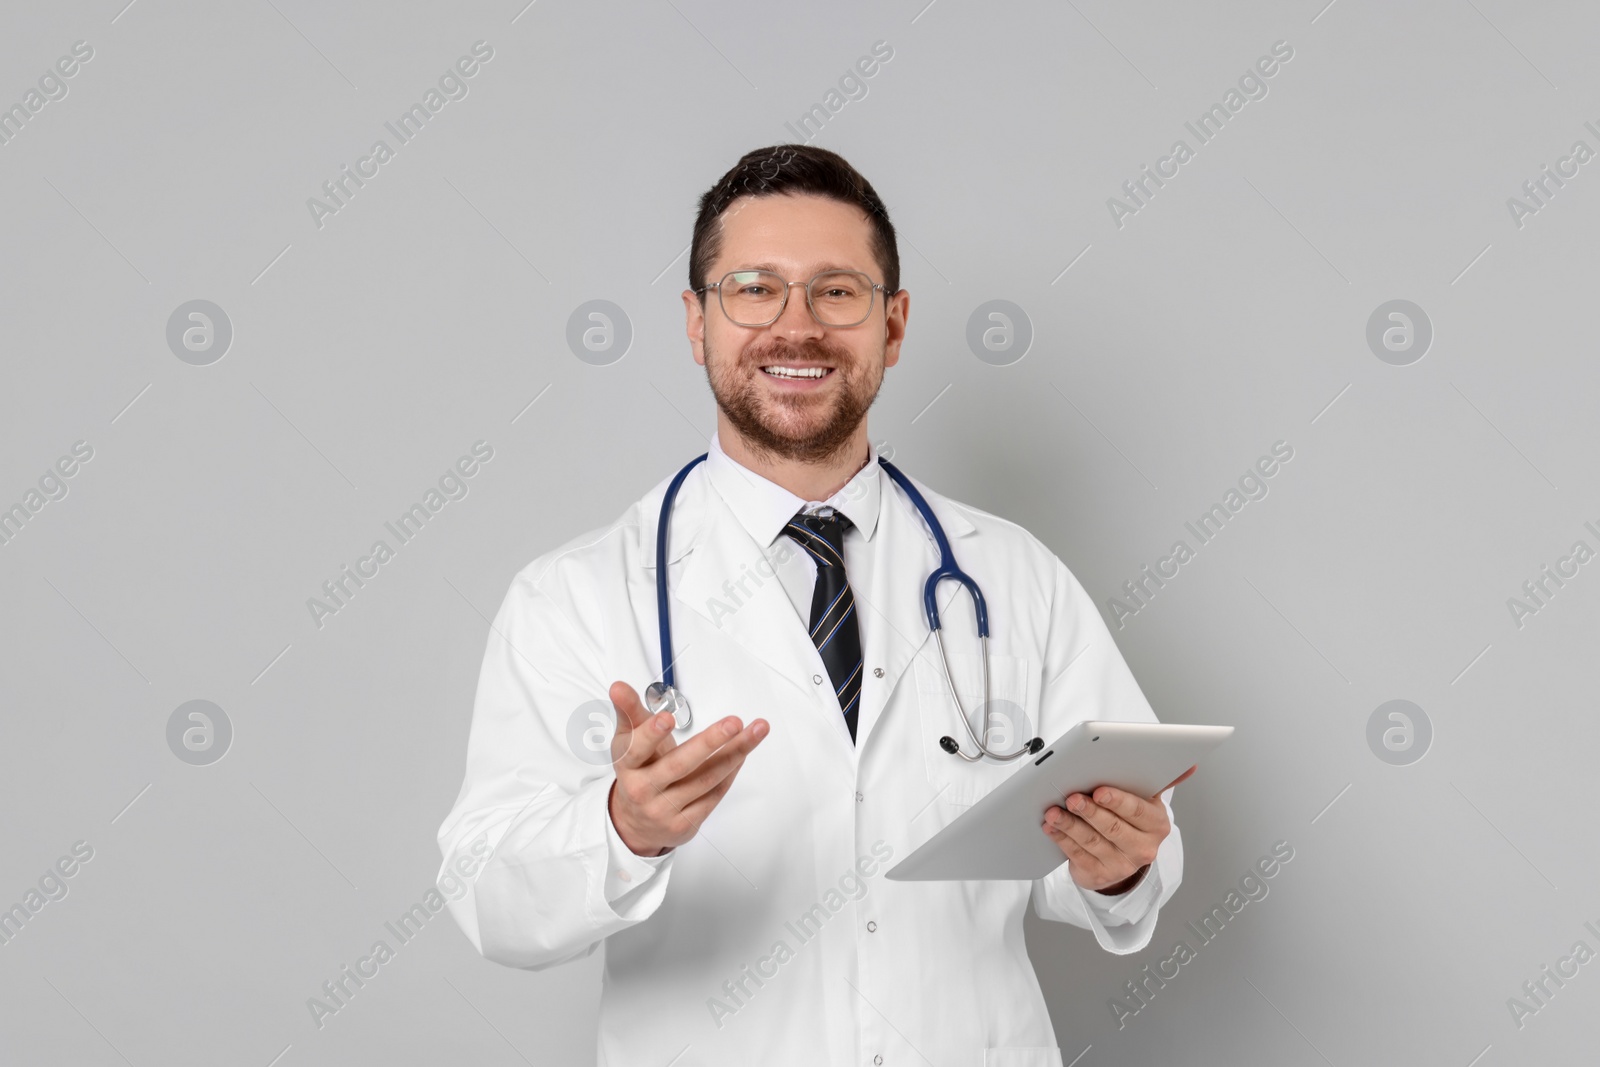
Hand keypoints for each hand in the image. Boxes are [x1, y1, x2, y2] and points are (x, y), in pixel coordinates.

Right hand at [606, 681, 768, 856]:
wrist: (635, 822)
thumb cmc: (637, 771)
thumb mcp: (628, 740)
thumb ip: (628, 711)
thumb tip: (618, 686)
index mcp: (628, 766)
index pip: (636, 749)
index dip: (651, 733)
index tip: (666, 717)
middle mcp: (644, 790)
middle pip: (679, 765)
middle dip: (709, 742)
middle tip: (733, 723)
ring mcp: (665, 810)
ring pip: (705, 779)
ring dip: (734, 753)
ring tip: (755, 730)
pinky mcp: (685, 824)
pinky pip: (714, 794)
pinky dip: (731, 771)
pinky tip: (743, 752)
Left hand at [1042, 764, 1195, 893]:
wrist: (1121, 858)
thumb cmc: (1131, 820)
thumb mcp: (1146, 801)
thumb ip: (1160, 780)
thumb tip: (1189, 765)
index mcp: (1156, 824)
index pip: (1137, 811)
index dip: (1117, 801)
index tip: (1099, 791)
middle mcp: (1142, 847)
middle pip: (1113, 828)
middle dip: (1090, 812)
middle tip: (1072, 798)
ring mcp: (1121, 865)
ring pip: (1092, 841)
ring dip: (1070, 824)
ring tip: (1053, 811)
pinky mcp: (1099, 875)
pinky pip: (1077, 855)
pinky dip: (1061, 839)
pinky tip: (1051, 827)